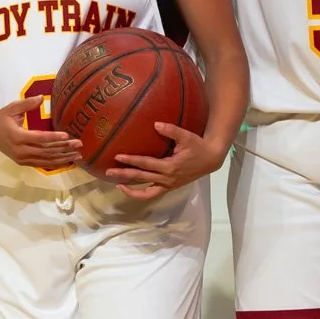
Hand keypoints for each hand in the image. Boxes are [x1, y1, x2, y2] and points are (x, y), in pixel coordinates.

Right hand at [0, 96, 81, 169]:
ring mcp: (22, 159)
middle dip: (63, 148)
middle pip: (45, 151)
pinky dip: (55, 164)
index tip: (67, 136)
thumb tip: (42, 97)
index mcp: (17, 136)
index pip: (39, 138)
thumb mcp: (12, 108)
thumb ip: (27, 104)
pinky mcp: (24, 163)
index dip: (53, 137)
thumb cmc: (1, 118)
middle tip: (79, 144)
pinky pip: (42, 164)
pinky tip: (67, 162)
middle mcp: (20, 150)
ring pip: (46, 160)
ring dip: (63, 158)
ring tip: (78, 155)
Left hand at [102, 122, 227, 198]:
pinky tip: (128, 188)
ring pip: (145, 191)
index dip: (131, 160)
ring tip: (116, 183)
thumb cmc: (197, 146)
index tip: (118, 157)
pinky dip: (140, 194)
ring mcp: (168, 185)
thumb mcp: (187, 136)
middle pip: (141, 178)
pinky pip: (152, 194)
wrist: (210, 160)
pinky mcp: (169, 187)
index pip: (146, 164)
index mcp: (170, 166)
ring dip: (130, 188)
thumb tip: (155, 124)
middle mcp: (167, 178)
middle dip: (124, 174)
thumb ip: (171, 130)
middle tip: (109, 170)